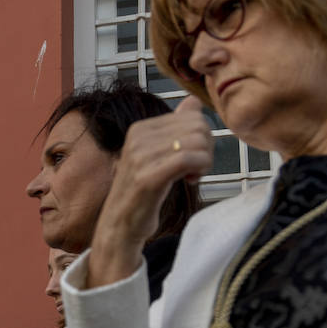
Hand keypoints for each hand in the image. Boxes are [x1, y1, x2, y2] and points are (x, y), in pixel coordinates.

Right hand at [85, 97, 212, 287]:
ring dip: (204, 161)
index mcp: (140, 128)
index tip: (192, 158)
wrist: (119, 226)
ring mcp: (140, 157)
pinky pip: (188, 159)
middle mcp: (137, 137)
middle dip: (207, 148)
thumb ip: (175, 128)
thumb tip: (193, 102)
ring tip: (191, 175)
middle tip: (196, 168)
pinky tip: (189, 180)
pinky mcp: (148, 177)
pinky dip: (199, 169)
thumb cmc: (142, 192)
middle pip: (198, 127)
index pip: (192, 116)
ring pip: (197, 142)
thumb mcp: (158, 154)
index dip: (203, 137)